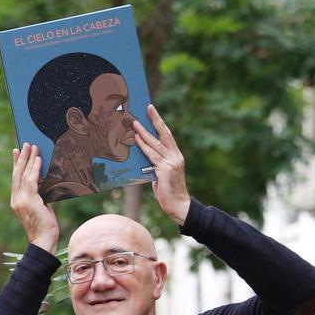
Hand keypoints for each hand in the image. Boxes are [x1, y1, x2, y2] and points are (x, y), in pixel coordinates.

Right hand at [10, 143, 58, 252]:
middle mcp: (16, 199)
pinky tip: (39, 160)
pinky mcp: (29, 201)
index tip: (17, 152)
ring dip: (29, 159)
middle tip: (25, 144)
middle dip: (21, 157)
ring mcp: (21, 200)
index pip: (15, 178)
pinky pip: (32, 181)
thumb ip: (39, 194)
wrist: (43, 241)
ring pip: (24, 175)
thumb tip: (44, 180)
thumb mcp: (40, 207)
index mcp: (16, 201)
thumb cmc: (44, 226)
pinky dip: (35, 169)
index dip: (16, 164)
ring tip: (33, 147)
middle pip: (17, 174)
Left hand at [133, 105, 189, 224]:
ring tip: (134, 123)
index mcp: (176, 156)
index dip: (159, 123)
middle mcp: (175, 156)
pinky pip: (152, 155)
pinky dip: (143, 146)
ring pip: (155, 144)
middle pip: (164, 134)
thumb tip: (143, 156)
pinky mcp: (165, 169)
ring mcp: (171, 162)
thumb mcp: (162, 174)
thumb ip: (155, 164)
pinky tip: (136, 139)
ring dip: (144, 132)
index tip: (152, 112)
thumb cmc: (168, 192)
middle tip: (148, 108)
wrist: (179, 206)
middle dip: (155, 120)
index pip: (167, 135)